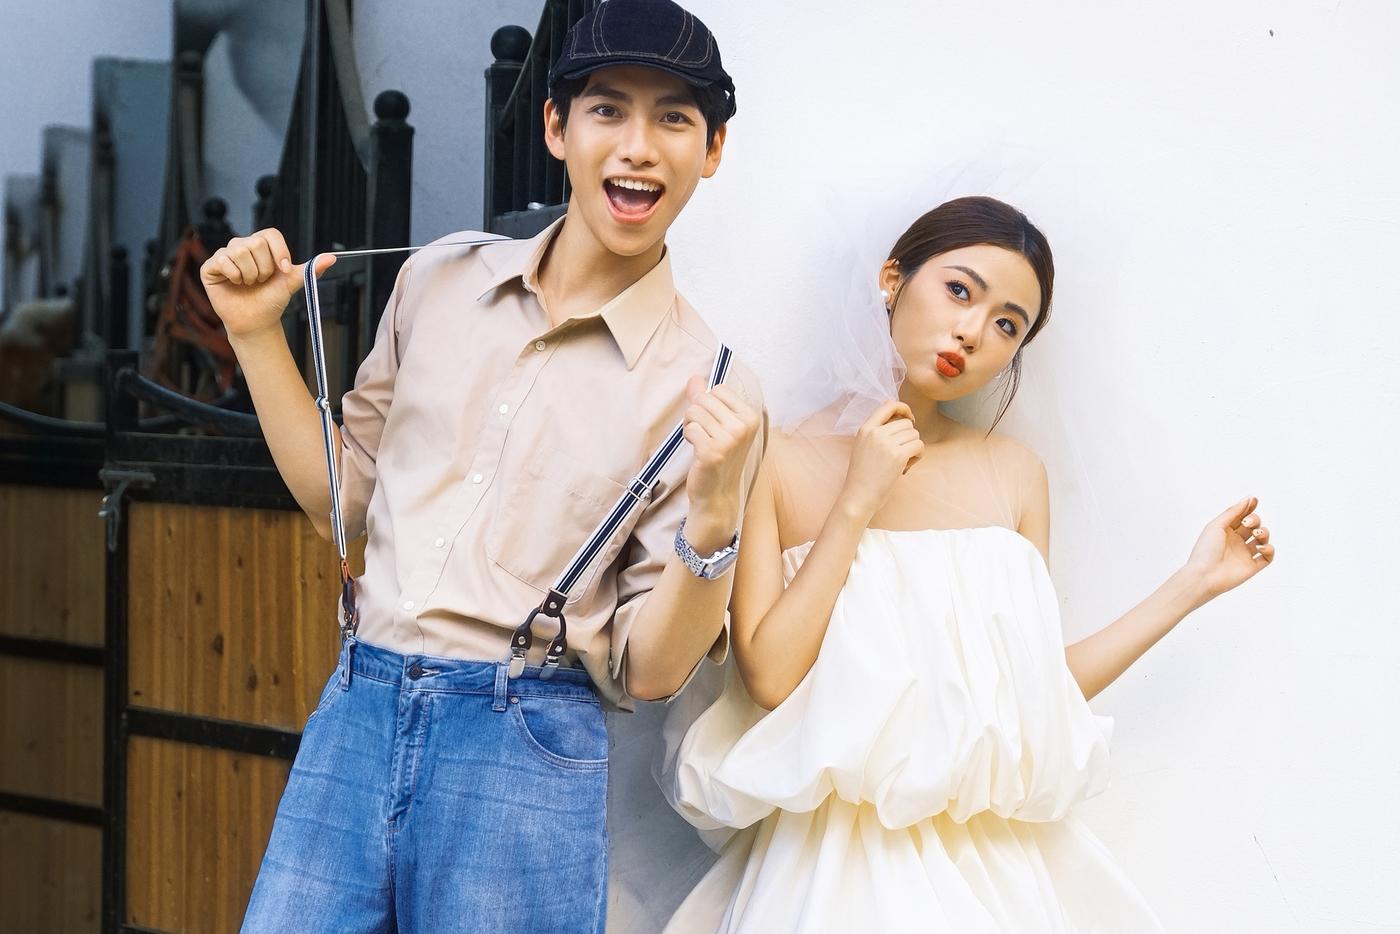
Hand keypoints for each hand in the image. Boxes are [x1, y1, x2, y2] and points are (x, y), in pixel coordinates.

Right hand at [199, 228, 336, 340]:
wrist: (256, 321)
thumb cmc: (272, 300)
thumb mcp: (292, 283)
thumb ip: (310, 269)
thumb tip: (331, 258)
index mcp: (262, 245)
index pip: (271, 234)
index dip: (279, 252)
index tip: (285, 270)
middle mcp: (242, 245)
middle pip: (255, 243)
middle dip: (264, 268)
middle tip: (261, 281)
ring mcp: (225, 254)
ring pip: (239, 251)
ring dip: (250, 274)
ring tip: (249, 283)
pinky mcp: (210, 266)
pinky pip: (223, 260)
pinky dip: (234, 276)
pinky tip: (235, 283)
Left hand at [682, 375, 761, 536]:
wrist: (718, 494)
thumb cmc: (719, 456)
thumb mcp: (719, 425)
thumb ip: (706, 399)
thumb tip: (694, 378)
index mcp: (750, 417)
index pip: (719, 389)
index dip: (708, 403)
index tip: (713, 423)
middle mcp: (743, 427)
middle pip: (704, 398)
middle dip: (697, 413)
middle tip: (704, 434)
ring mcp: (729, 440)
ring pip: (694, 412)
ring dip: (691, 426)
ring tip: (700, 441)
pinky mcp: (713, 452)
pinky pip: (690, 428)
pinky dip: (688, 437)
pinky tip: (697, 450)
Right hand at [837, 400, 923, 522]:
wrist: (858, 496)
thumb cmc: (862, 476)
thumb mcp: (863, 446)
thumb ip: (877, 432)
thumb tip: (901, 418)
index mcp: (865, 429)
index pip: (888, 405)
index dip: (903, 408)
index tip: (910, 418)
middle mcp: (875, 433)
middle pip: (906, 423)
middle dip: (909, 437)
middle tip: (902, 453)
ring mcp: (886, 443)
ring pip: (914, 434)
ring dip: (914, 448)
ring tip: (903, 462)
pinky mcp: (898, 456)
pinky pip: (919, 446)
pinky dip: (918, 456)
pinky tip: (907, 466)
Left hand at [1182, 496, 1275, 599]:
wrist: (1204, 575)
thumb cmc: (1205, 550)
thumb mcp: (1217, 525)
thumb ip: (1233, 512)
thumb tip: (1248, 499)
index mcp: (1225, 531)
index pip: (1241, 516)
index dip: (1249, 507)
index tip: (1254, 501)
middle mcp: (1235, 541)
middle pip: (1253, 525)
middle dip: (1255, 519)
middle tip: (1248, 523)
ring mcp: (1244, 554)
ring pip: (1262, 538)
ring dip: (1264, 532)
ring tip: (1256, 533)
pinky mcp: (1252, 566)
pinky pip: (1268, 556)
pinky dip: (1269, 549)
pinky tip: (1261, 547)